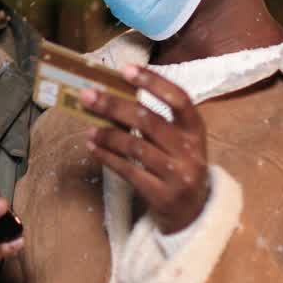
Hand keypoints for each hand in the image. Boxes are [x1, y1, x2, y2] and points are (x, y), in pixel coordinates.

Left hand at [80, 64, 208, 233]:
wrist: (194, 213)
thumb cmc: (179, 166)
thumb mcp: (176, 141)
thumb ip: (153, 120)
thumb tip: (110, 93)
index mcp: (195, 130)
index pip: (179, 99)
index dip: (153, 82)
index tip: (126, 69)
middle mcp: (190, 150)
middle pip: (149, 121)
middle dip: (114, 106)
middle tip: (87, 95)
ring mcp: (178, 175)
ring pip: (135, 147)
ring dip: (107, 134)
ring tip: (89, 127)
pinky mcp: (162, 195)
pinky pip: (128, 171)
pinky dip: (107, 157)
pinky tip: (93, 147)